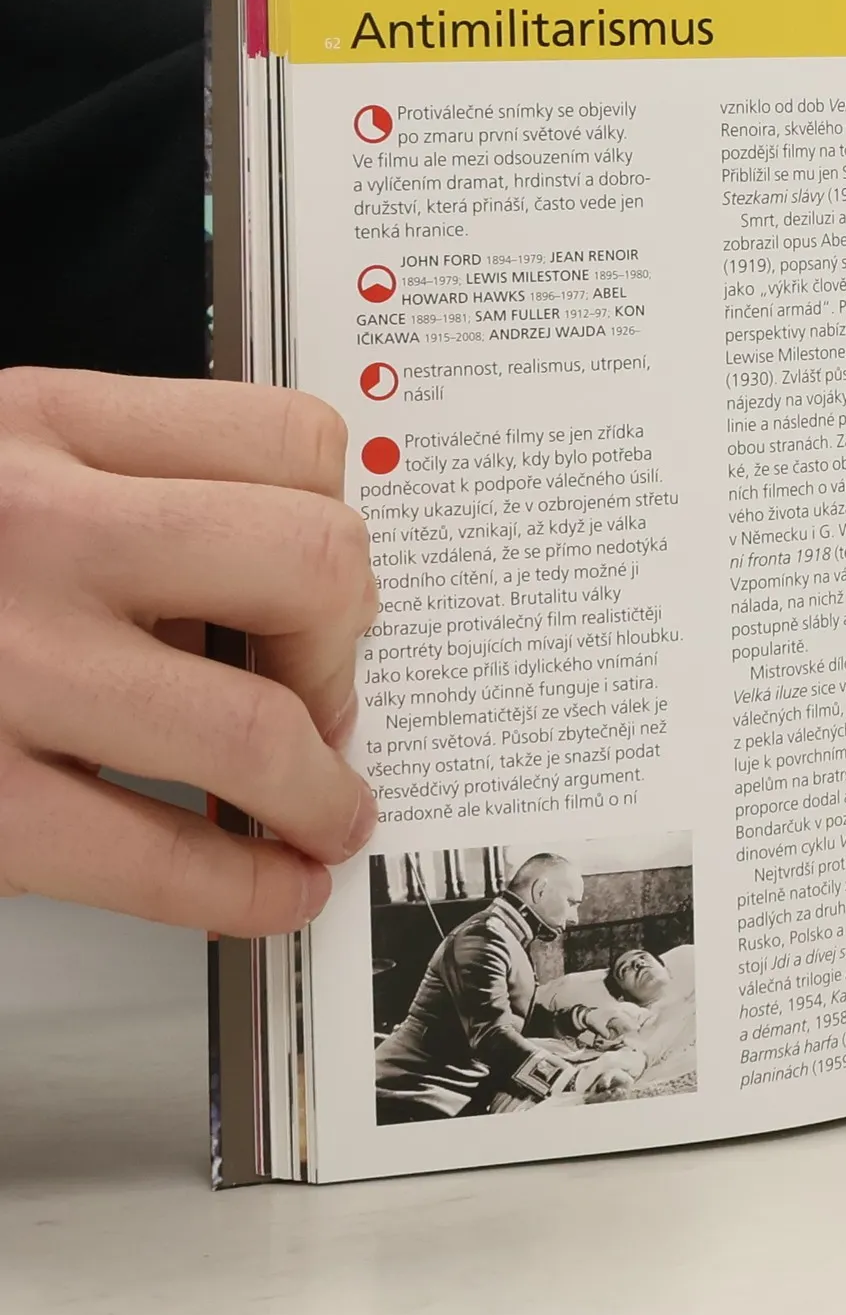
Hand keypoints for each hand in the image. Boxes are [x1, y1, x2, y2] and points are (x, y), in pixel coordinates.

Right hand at [0, 368, 378, 934]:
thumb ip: (112, 496)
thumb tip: (266, 598)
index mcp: (38, 425)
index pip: (293, 439)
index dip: (341, 521)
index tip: (326, 588)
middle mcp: (27, 528)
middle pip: (314, 562)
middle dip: (345, 649)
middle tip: (323, 695)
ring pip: (257, 724)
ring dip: (322, 788)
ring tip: (323, 813)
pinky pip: (160, 857)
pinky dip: (249, 889)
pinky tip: (268, 888)